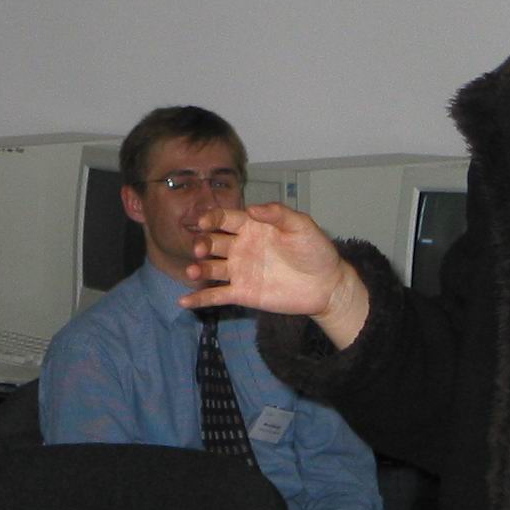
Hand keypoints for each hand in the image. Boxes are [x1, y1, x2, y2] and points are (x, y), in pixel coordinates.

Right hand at [180, 202, 369, 347]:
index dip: (212, 218)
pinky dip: (200, 299)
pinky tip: (184, 302)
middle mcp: (240, 247)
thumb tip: (252, 208)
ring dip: (198, 269)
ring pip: (211, 268)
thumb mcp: (301, 226)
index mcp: (251, 226)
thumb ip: (278, 214)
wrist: (326, 285)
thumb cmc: (315, 250)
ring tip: (193, 272)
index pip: (225, 219)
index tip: (204, 222)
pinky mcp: (242, 293)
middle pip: (213, 243)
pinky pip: (217, 295)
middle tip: (199, 249)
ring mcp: (239, 271)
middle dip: (202, 244)